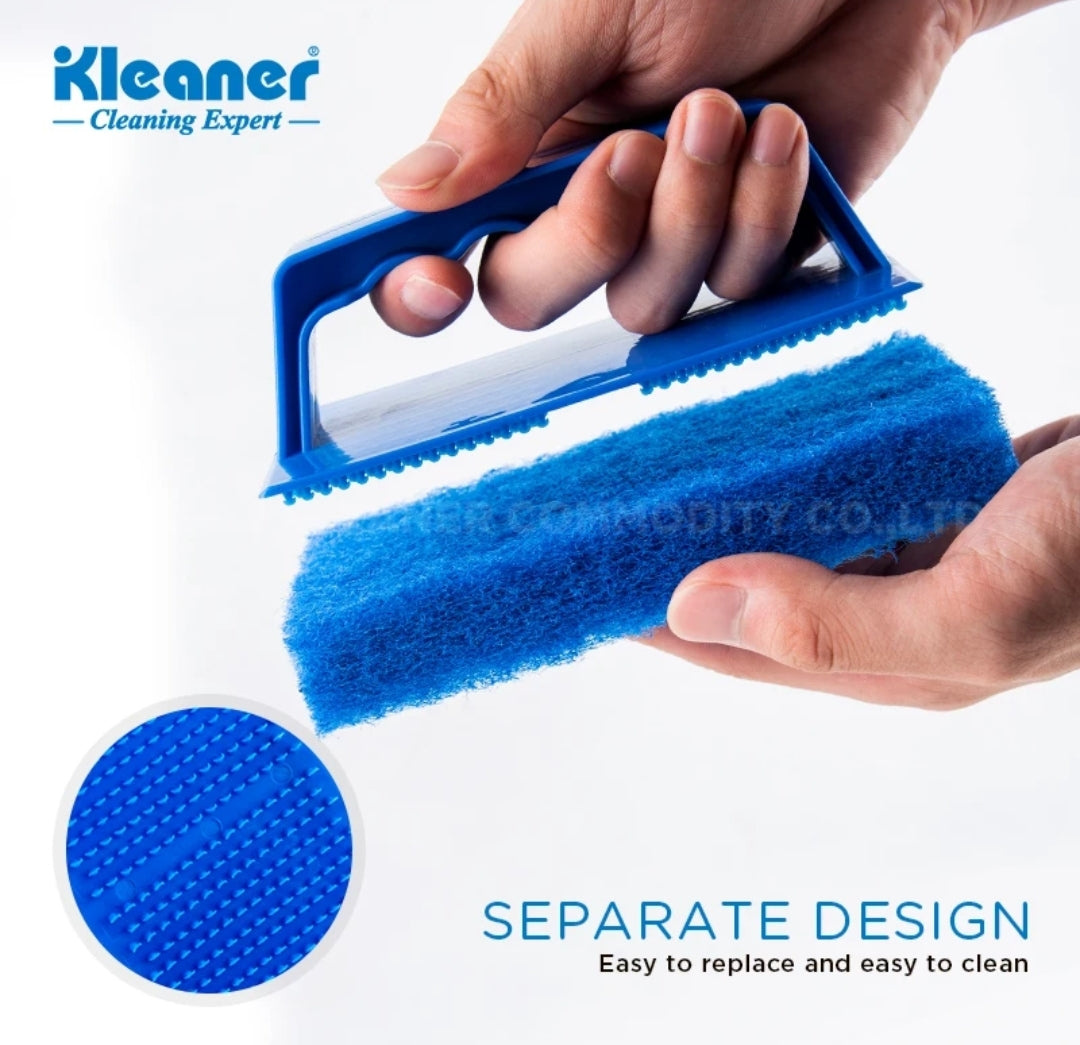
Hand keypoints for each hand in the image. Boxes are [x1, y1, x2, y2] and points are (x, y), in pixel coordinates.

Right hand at [369, 0, 1038, 336]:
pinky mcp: (754, 251)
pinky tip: (783, 133)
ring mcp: (672, 237)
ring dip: (690, 213)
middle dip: (588, 236)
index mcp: (528, 148)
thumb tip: (401, 189)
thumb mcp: (592, 12)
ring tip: (730, 110)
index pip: (447, 251)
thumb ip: (501, 106)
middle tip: (639, 146)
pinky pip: (736, 289)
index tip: (433, 285)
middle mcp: (589, 206)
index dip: (418, 294)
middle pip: (531, 301)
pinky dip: (764, 211)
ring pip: (642, 304)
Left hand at [641, 418, 1079, 708]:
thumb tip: (696, 609)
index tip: (592, 581)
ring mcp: (918, 559)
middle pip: (758, 597)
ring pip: (798, 541)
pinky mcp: (940, 503)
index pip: (739, 649)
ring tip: (668, 479)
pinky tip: (767, 448)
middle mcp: (892, 617)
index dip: (657, 619)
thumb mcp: (974, 612)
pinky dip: (798, 474)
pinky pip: (843, 493)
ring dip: (735, 513)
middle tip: (614, 520)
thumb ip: (835, 626)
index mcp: (888, 661)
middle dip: (683, 564)